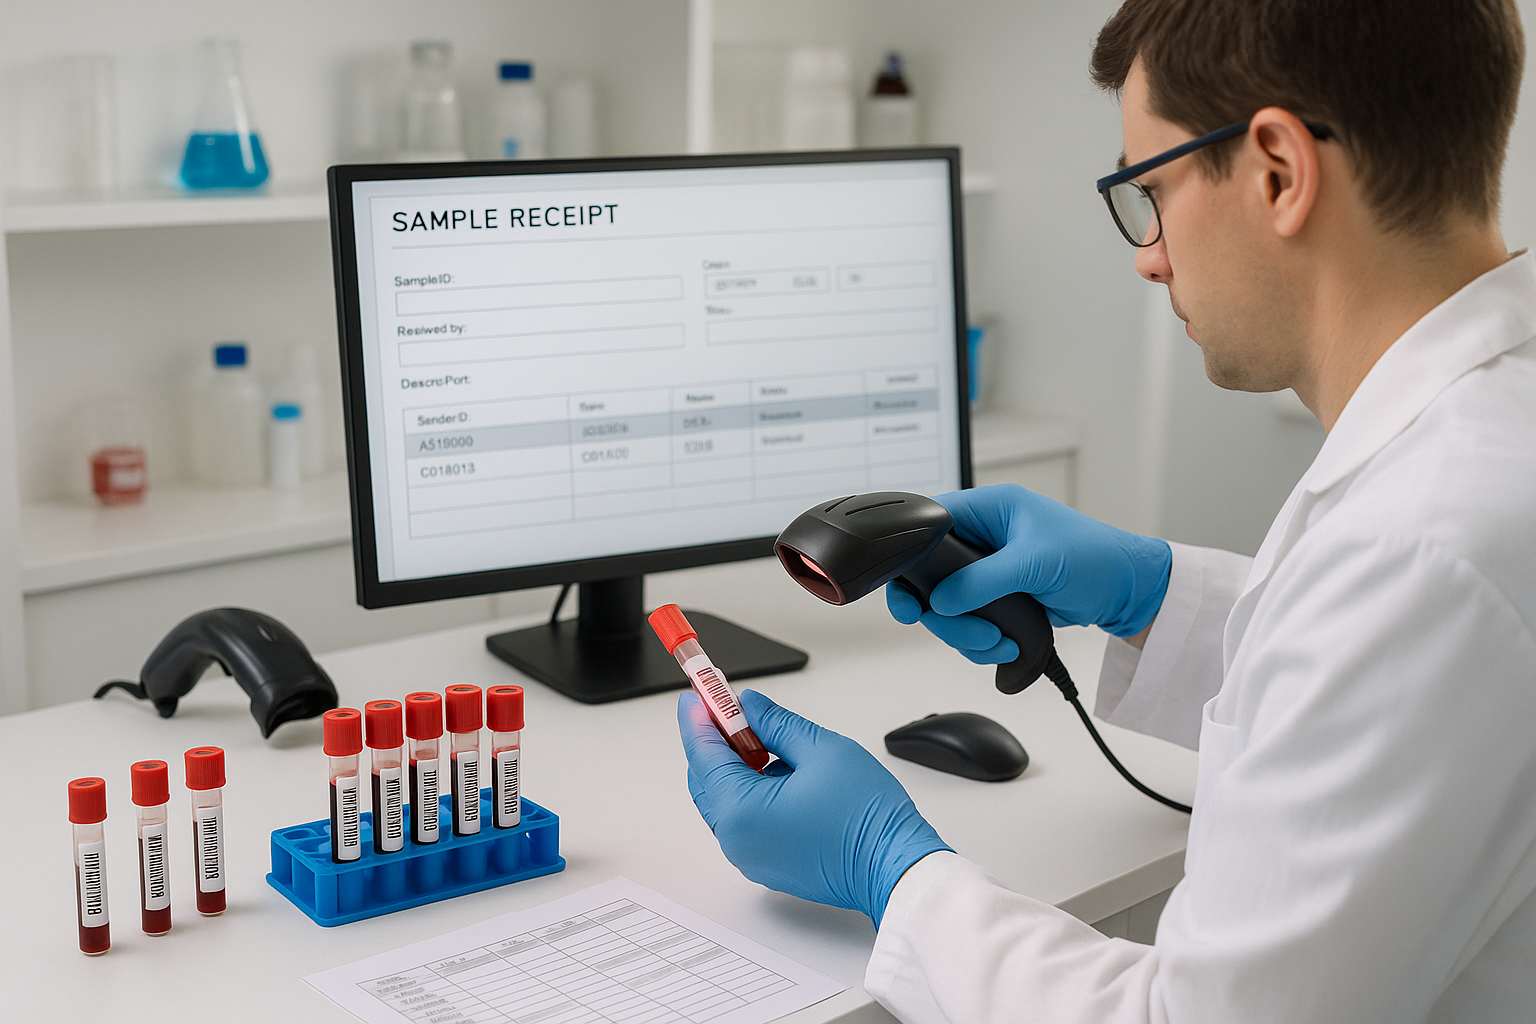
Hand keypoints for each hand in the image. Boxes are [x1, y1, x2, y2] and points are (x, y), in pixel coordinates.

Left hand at [678, 689, 948, 926]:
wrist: (895, 868)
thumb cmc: (867, 818)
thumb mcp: (820, 750)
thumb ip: (776, 724)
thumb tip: (750, 708)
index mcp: (742, 812)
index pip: (703, 755)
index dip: (699, 719)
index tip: (699, 693)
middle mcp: (737, 840)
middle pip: (707, 780)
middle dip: (715, 741)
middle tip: (730, 709)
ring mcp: (751, 857)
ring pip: (726, 799)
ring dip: (735, 765)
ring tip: (765, 737)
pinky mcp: (768, 863)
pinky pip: (744, 819)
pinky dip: (750, 790)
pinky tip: (778, 770)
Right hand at [886, 484, 1171, 662]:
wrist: (1126, 591)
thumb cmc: (1094, 558)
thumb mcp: (1035, 563)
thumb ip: (982, 580)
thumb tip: (941, 600)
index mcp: (990, 509)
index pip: (930, 523)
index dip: (912, 556)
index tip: (908, 593)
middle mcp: (983, 537)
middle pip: (932, 576)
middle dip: (945, 613)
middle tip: (963, 630)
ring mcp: (987, 570)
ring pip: (947, 607)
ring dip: (966, 633)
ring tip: (998, 642)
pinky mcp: (996, 598)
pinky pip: (967, 622)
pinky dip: (980, 642)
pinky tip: (1005, 645)